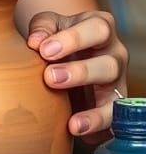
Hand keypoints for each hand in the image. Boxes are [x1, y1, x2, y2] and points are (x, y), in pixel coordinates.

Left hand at [27, 9, 128, 146]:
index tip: (44, 50)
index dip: (73, 39)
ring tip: (69, 117)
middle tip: (49, 78)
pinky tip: (75, 128)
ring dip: (92, 106)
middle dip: (80, 72)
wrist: (66, 63)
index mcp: (101, 27)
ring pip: (114, 93)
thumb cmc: (59, 38)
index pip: (97, 28)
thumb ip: (42, 28)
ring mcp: (117, 80)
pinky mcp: (113, 105)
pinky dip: (95, 123)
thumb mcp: (50, 26)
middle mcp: (115, 53)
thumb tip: (35, 42)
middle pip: (109, 62)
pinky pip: (111, 117)